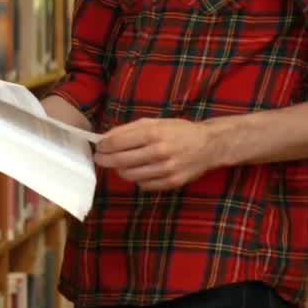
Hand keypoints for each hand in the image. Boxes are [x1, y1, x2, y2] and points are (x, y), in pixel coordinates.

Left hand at [94, 118, 221, 190]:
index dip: (103, 146)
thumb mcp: (154, 122)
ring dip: (119, 170)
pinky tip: (139, 170)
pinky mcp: (171, 183)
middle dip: (104, 160)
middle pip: (119, 161)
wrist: (209, 145)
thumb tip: (105, 138)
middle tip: (100, 158)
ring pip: (129, 175)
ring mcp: (166, 169)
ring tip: (119, 163)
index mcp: (153, 133)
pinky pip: (143, 185)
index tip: (99, 146)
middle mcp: (159, 151)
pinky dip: (136, 178)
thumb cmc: (178, 130)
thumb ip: (128, 129)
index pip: (117, 142)